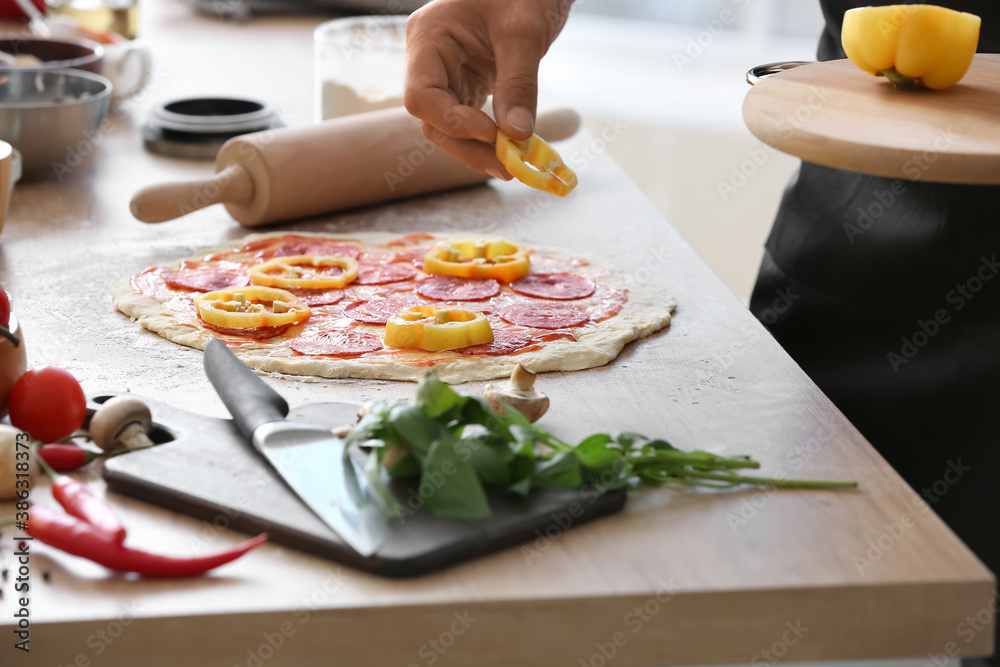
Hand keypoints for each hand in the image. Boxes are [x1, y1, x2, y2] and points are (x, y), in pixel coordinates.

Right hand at [404, 0, 571, 177]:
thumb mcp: (524, 32)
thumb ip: (519, 83)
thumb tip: (517, 134)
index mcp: (428, 36)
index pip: (421, 95)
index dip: (453, 121)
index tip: (493, 134)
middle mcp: (429, 58)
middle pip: (433, 118)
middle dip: (468, 146)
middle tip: (507, 166)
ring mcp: (446, 71)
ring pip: (448, 125)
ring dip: (478, 149)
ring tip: (512, 166)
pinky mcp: (466, 82)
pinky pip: (468, 118)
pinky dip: (488, 139)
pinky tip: (510, 152)